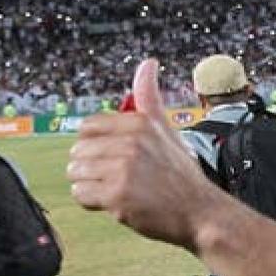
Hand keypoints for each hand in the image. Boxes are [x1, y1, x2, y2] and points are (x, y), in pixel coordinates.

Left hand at [67, 59, 221, 249]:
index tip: (115, 159)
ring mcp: (122, 168)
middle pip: (78, 151)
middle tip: (119, 179)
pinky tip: (115, 203)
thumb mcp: (167, 131)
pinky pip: (80, 194)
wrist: (200, 213)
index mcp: (139, 123)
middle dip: (91, 168)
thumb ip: (149, 99)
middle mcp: (131, 142)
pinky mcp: (116, 195)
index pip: (88, 128)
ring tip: (117, 191)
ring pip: (76, 173)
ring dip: (91, 185)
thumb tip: (148, 63)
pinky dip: (92, 202)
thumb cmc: (181, 175)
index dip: (96, 147)